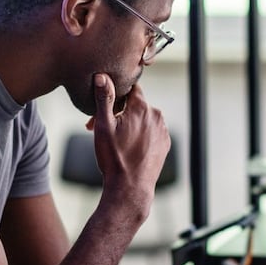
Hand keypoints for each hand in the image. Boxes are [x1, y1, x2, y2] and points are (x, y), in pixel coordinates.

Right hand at [86, 75, 169, 214]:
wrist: (130, 188)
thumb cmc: (114, 158)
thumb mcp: (103, 126)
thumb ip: (104, 98)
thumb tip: (102, 75)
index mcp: (142, 107)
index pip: (130, 88)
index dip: (115, 94)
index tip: (105, 107)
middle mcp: (156, 115)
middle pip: (135, 105)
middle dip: (119, 112)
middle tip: (100, 128)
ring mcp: (163, 130)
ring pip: (143, 119)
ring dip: (129, 124)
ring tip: (115, 140)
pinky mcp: (165, 143)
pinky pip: (151, 131)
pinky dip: (140, 135)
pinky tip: (128, 147)